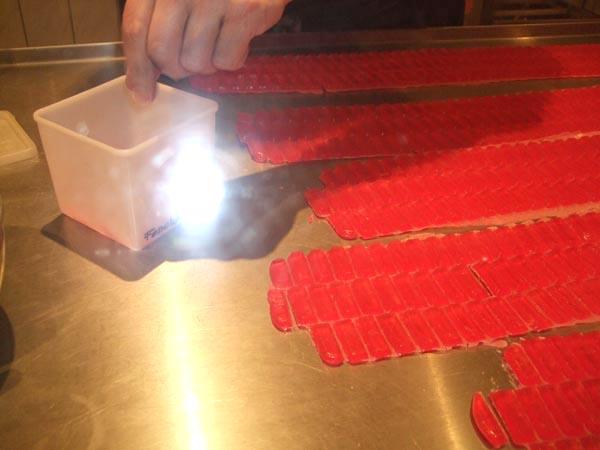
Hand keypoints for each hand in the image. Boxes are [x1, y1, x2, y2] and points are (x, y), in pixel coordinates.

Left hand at [122, 0, 289, 102]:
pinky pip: (226, 60)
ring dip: (207, 64)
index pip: (135, 30)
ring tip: (218, 42)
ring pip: (195, 62)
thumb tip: (145, 76)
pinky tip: (237, 38)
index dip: (137, 68)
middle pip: (162, 52)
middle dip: (175, 69)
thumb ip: (157, 25)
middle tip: (189, 63)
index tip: (142, 94)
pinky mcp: (243, 12)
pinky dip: (232, 59)